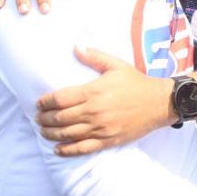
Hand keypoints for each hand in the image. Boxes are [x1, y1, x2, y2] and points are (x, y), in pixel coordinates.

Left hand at [35, 48, 173, 155]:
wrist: (159, 103)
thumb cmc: (136, 83)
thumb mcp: (116, 65)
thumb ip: (94, 56)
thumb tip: (76, 45)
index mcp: (93, 92)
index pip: (60, 99)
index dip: (45, 102)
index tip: (39, 103)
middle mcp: (94, 111)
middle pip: (60, 118)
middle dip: (44, 118)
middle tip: (37, 118)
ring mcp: (100, 128)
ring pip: (68, 134)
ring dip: (51, 133)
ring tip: (43, 131)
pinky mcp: (107, 140)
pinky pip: (82, 148)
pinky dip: (67, 150)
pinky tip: (57, 149)